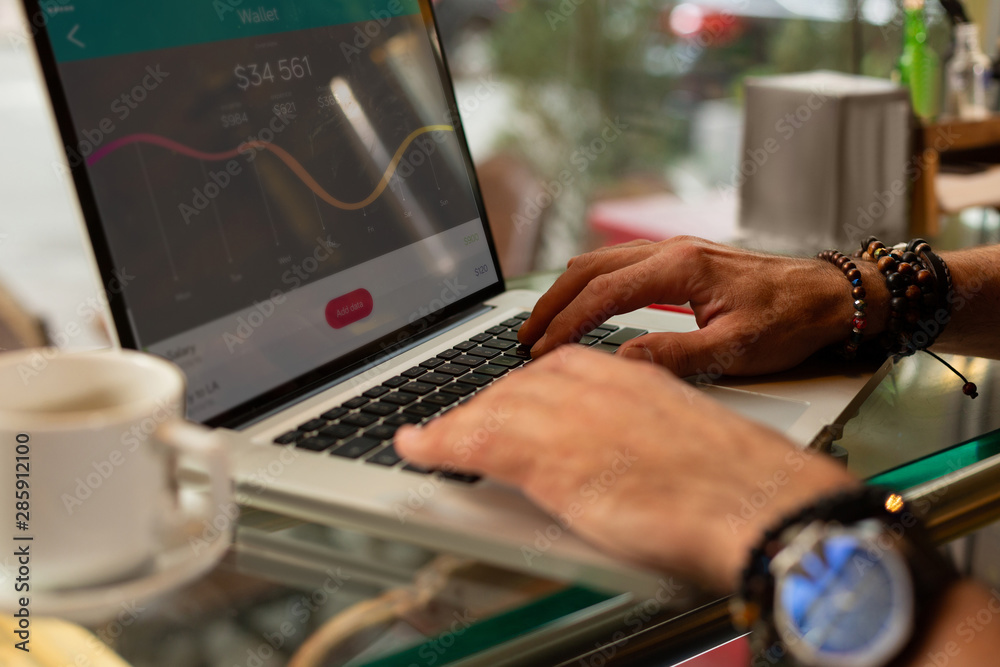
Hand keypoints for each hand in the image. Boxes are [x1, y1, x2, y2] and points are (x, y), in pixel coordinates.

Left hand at [395, 346, 857, 591]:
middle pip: (518, 384)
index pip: (555, 368)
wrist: (761, 504)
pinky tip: (416, 447)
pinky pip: (475, 441)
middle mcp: (595, 382)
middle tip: (464, 426)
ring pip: (492, 407)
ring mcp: (571, 414)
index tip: (502, 401)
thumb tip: (625, 450)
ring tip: (432, 438)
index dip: (520, 389)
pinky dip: (438, 443)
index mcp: (630, 374)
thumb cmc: (740, 483)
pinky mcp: (551, 455)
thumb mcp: (684, 436)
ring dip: (457, 423)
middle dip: (487, 407)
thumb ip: (642, 430)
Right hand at [519, 238, 886, 377]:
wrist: (829, 296)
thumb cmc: (789, 321)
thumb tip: (620, 362)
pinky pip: (617, 264)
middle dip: (551, 304)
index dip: (566, 325)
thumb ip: (675, 355)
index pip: (602, 295)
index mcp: (679, 268)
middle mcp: (671, 251)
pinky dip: (588, 284)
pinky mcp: (680, 260)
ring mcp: (674, 251)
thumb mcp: (735, 349)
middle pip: (588, 271)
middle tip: (524, 338)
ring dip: (566, 292)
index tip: (541, 353)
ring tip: (542, 323)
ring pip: (599, 262)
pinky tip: (581, 303)